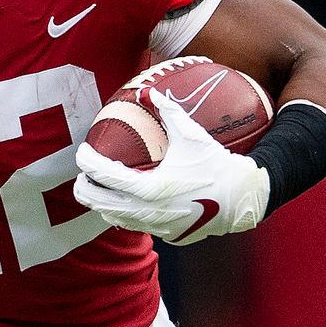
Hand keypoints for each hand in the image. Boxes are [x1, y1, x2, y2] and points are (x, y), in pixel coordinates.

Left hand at [74, 91, 269, 243]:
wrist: (244, 197)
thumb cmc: (216, 164)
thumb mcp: (192, 135)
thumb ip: (168, 111)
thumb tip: (148, 90)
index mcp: (149, 188)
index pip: (104, 175)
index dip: (87, 161)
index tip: (82, 151)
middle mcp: (147, 212)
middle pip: (98, 203)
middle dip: (85, 188)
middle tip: (81, 176)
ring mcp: (156, 227)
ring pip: (115, 218)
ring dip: (103, 204)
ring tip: (100, 189)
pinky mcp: (167, 236)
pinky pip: (137, 226)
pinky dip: (126, 214)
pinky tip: (126, 204)